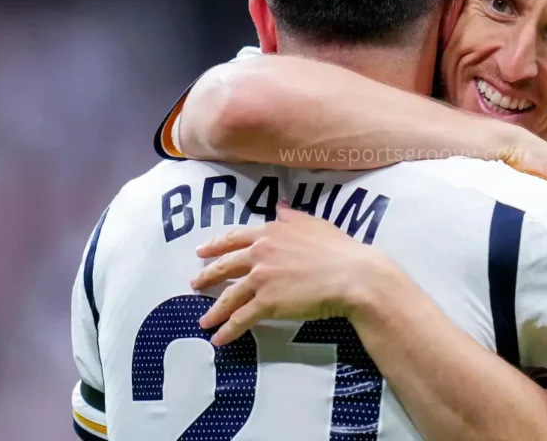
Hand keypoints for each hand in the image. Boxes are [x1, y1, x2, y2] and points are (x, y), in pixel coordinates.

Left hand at [189, 204, 398, 345]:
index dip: (216, 245)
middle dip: (207, 276)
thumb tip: (279, 207)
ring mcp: (261, 278)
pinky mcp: (267, 303)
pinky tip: (219, 339)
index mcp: (270, 232)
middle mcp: (260, 253)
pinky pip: (241, 318)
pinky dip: (228, 330)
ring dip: (214, 310)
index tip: (202, 251)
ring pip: (229, 296)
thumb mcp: (314, 224)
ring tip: (204, 321)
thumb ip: (292, 216)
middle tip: (194, 283)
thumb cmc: (339, 249)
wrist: (352, 275)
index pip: (235, 238)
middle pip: (225, 265)